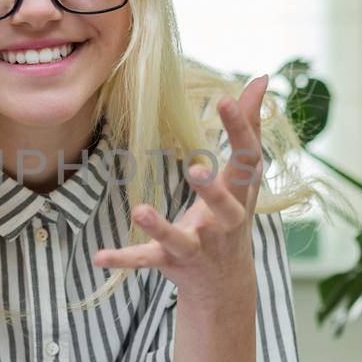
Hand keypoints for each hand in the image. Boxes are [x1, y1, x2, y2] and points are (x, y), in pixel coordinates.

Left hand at [92, 75, 267, 300]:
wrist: (225, 284)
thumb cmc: (233, 214)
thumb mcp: (245, 176)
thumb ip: (251, 126)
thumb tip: (263, 77)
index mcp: (241, 195)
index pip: (247, 159)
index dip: (239, 129)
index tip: (225, 98)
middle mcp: (224, 223)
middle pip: (224, 206)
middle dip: (212, 190)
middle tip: (195, 169)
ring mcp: (198, 246)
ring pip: (179, 238)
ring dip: (160, 227)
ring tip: (140, 211)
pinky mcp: (172, 262)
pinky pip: (146, 260)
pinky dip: (123, 259)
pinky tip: (98, 257)